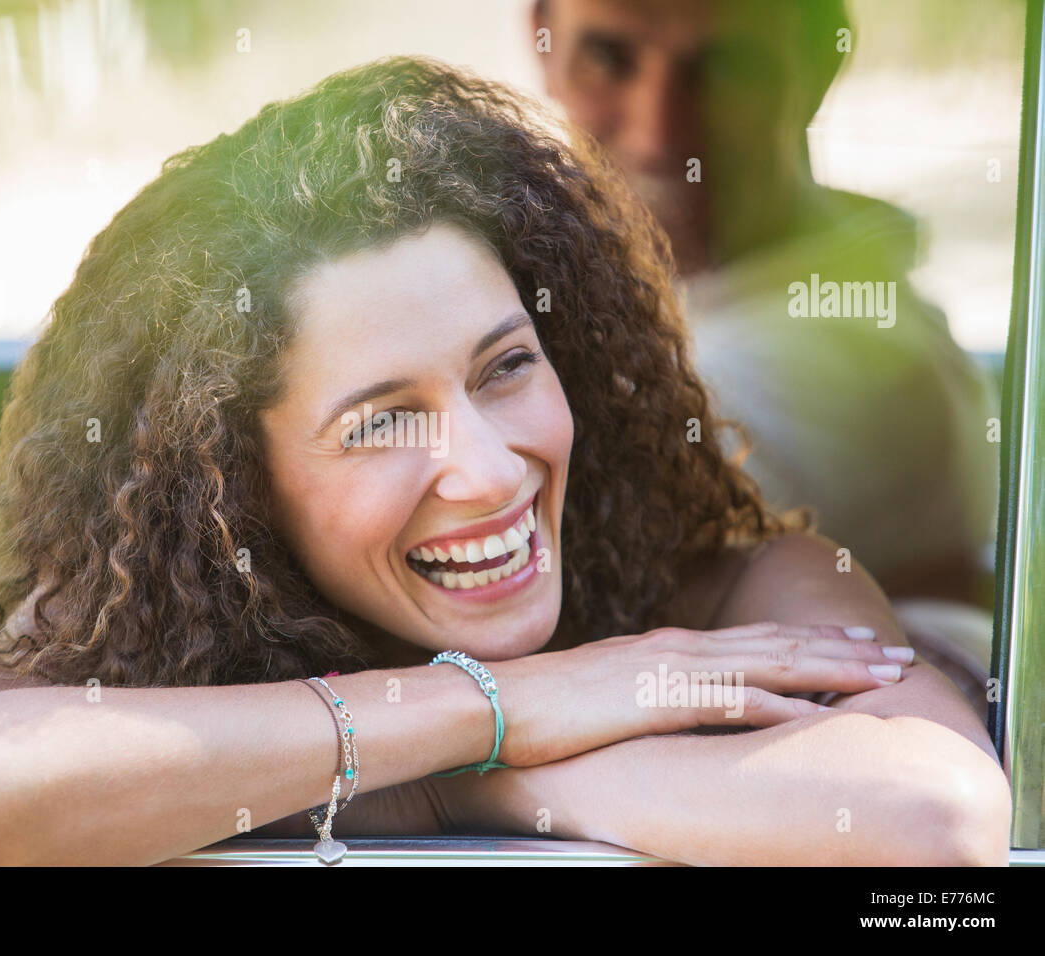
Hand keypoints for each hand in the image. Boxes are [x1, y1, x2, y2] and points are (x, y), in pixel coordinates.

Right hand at [491, 621, 913, 766]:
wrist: (496, 700)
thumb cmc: (542, 703)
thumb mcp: (605, 691)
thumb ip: (644, 690)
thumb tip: (668, 702)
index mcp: (666, 647)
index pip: (753, 637)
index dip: (809, 638)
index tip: (853, 639)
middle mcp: (677, 648)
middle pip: (776, 643)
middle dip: (842, 647)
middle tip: (894, 652)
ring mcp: (669, 670)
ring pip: (769, 663)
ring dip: (831, 669)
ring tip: (880, 674)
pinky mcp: (657, 699)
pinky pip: (731, 701)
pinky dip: (779, 704)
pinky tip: (815, 711)